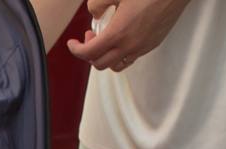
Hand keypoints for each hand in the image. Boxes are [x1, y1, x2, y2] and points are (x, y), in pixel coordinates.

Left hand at [67, 0, 191, 71]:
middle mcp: (130, 46)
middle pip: (100, 64)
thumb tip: (94, 14)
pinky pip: (131, 59)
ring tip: (105, 41)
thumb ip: (97, 4)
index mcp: (118, 34)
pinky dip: (120, 55)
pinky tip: (121, 38)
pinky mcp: (153, 44)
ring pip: (116, 66)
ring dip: (105, 57)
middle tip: (90, 38)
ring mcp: (142, 48)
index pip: (89, 53)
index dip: (76, 50)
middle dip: (89, 54)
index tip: (72, 43)